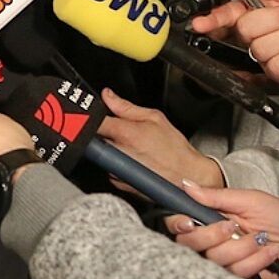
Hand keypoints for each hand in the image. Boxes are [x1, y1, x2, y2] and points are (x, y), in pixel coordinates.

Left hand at [96, 89, 222, 190]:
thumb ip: (125, 106)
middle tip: (120, 132)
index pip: (93, 121)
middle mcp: (117, 153)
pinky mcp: (118, 183)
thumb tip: (107, 95)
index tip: (94, 115)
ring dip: (110, 149)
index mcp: (125, 134)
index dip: (92, 117)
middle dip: (103, 133)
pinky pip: (108, 169)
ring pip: (101, 154)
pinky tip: (132, 161)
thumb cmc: (175, 150)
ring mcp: (116, 171)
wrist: (187, 177)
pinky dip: (116, 164)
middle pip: (95, 137)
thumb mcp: (154, 118)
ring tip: (131, 148)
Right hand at [164, 183, 278, 278]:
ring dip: (243, 247)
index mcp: (212, 219)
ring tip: (261, 239)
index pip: (180, 225)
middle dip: (213, 236)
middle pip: (190, 245)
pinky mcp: (240, 278)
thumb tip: (186, 185)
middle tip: (234, 227)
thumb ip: (216, 196)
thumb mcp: (249, 200)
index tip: (189, 222)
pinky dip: (257, 260)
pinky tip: (270, 254)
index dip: (178, 225)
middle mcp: (214, 241)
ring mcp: (226, 261)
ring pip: (216, 259)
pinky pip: (237, 273)